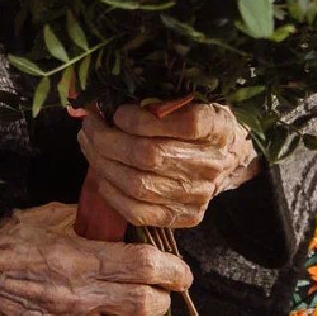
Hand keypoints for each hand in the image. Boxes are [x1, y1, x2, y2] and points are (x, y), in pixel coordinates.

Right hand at [0, 203, 191, 314]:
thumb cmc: (0, 241)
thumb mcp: (43, 218)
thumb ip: (81, 219)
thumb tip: (109, 219)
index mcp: (77, 261)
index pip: (143, 269)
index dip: (171, 270)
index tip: (181, 269)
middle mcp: (79, 298)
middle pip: (145, 306)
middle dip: (163, 297)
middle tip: (169, 284)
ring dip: (139, 310)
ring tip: (141, 297)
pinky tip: (109, 306)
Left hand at [77, 103, 258, 228]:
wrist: (229, 157)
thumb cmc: (198, 122)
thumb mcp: (191, 100)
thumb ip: (159, 100)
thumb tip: (107, 103)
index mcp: (217, 128)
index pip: (185, 125)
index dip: (143, 120)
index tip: (119, 112)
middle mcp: (211, 164)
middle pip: (149, 155)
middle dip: (107, 139)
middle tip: (89, 124)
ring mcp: (198, 195)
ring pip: (138, 185)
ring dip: (102, 163)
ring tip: (88, 144)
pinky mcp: (185, 216)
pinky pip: (138, 213)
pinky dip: (111, 193)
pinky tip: (100, 174)